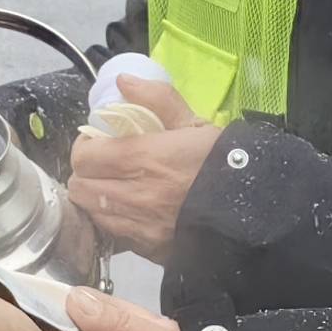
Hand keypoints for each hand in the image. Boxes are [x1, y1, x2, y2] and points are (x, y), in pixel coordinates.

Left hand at [70, 74, 222, 258]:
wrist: (252, 209)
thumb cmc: (222, 162)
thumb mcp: (194, 122)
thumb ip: (157, 98)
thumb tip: (123, 82)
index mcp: (141, 158)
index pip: (83, 156)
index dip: (85, 146)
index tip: (98, 141)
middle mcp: (133, 194)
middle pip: (80, 186)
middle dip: (87, 173)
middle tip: (104, 165)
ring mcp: (138, 226)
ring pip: (91, 212)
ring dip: (96, 197)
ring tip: (114, 187)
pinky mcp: (147, 248)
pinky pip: (113, 233)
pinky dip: (113, 220)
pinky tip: (130, 210)